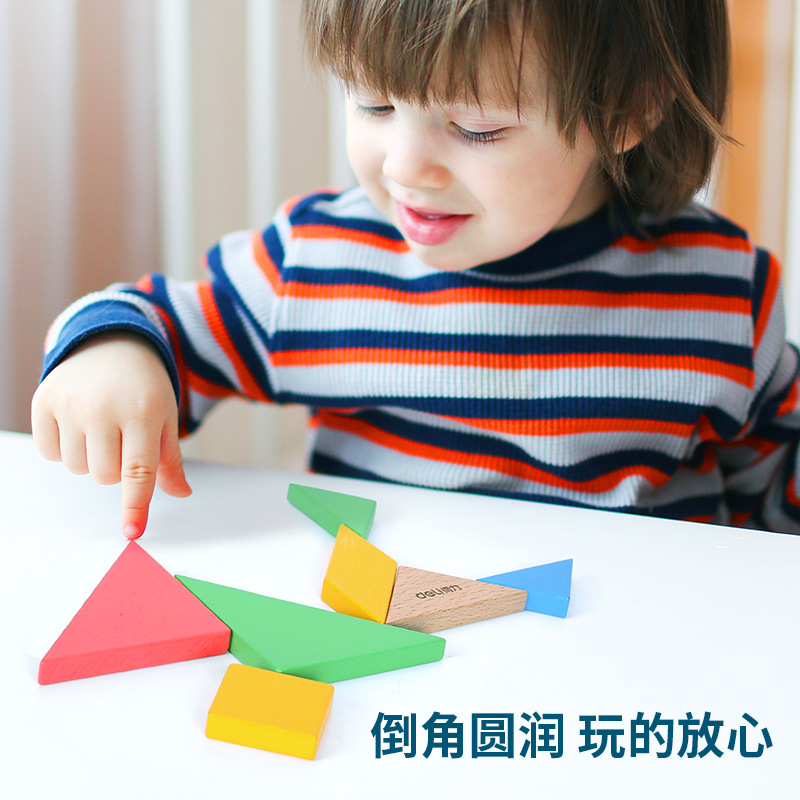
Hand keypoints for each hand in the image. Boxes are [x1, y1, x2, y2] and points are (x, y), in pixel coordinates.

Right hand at [31, 332, 191, 537]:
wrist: (111, 344)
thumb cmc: (143, 387)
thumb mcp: (165, 417)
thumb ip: (170, 460)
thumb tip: (181, 493)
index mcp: (143, 412)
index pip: (138, 470)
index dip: (135, 504)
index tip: (132, 531)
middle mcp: (103, 407)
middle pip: (105, 476)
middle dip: (117, 467)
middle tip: (123, 438)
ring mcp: (70, 403)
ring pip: (77, 468)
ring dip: (90, 459)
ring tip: (101, 427)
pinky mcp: (44, 401)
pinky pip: (50, 452)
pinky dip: (64, 447)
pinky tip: (77, 423)